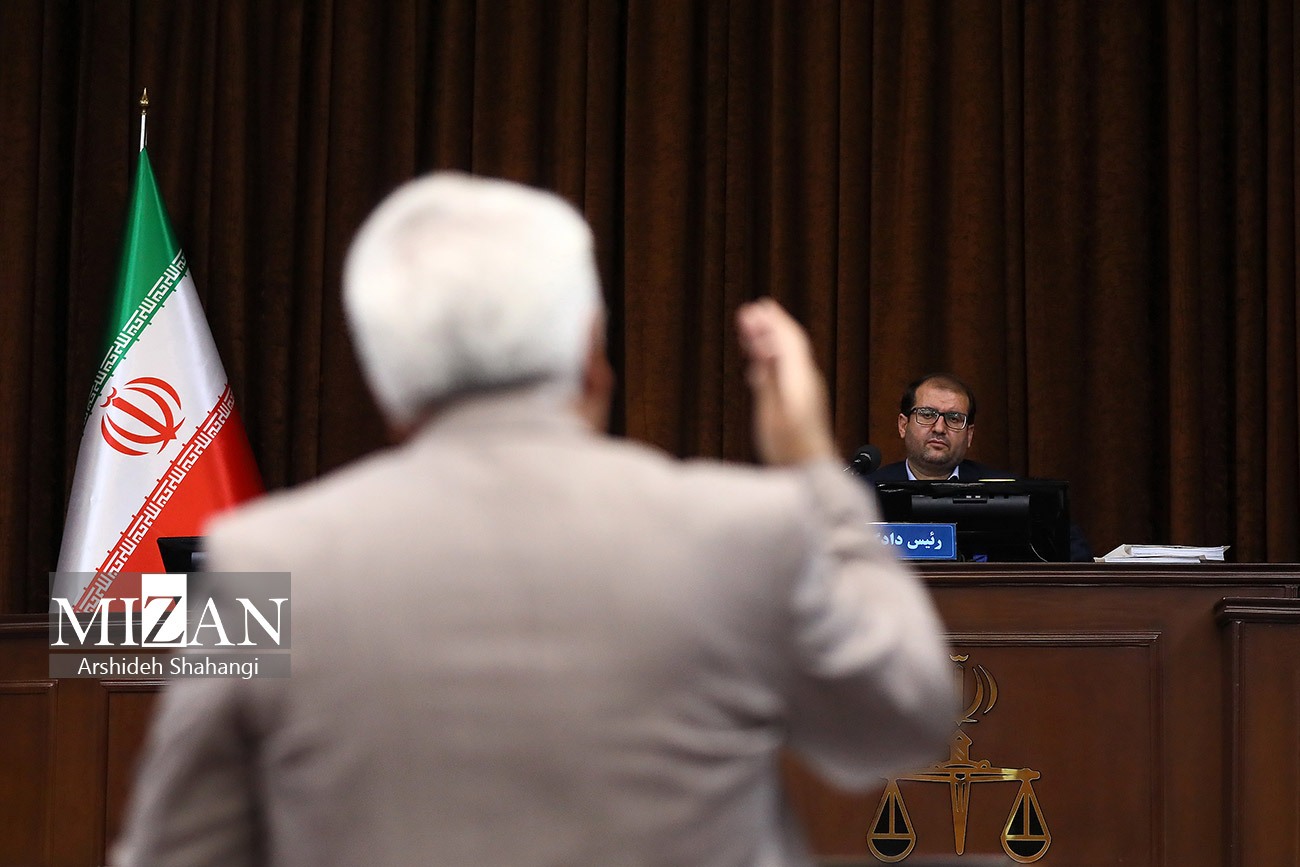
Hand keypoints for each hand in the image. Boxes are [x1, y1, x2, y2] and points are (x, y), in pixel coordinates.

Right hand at [735, 298, 837, 465]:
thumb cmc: (790, 447)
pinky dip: (771, 361)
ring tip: (750, 334)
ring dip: (769, 342)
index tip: (756, 307)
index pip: (788, 339)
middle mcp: (806, 381)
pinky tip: (758, 367)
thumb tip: (765, 344)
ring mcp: (806, 391)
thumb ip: (769, 375)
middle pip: (789, 345)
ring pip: (788, 358)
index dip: (773, 321)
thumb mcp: (773, 410)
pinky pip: (787, 371)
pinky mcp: (802, 403)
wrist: (810, 472)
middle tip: (750, 313)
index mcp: (800, 379)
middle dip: (770, 326)